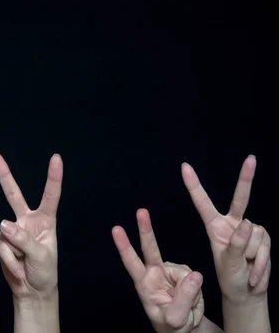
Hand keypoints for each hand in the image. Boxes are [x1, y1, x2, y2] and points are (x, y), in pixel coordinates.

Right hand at [0, 151, 61, 299]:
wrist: (32, 291)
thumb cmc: (44, 272)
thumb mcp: (41, 256)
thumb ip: (23, 239)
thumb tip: (2, 223)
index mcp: (46, 221)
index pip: (50, 196)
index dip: (53, 177)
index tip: (56, 158)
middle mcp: (28, 221)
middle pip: (14, 194)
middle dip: (3, 174)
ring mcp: (13, 231)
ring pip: (4, 231)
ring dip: (14, 252)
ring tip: (24, 265)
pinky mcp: (2, 241)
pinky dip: (8, 259)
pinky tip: (17, 267)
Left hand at [112, 209, 204, 332]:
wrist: (184, 328)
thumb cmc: (173, 326)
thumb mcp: (176, 318)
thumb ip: (184, 298)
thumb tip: (195, 274)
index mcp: (144, 285)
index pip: (132, 263)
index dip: (124, 247)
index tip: (116, 230)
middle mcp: (154, 274)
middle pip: (150, 249)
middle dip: (145, 229)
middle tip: (141, 211)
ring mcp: (169, 272)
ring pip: (184, 272)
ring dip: (190, 290)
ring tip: (185, 305)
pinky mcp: (184, 274)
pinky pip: (195, 277)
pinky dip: (196, 289)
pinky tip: (191, 299)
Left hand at [182, 156, 270, 303]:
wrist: (247, 291)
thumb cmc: (231, 277)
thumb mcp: (228, 264)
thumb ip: (236, 246)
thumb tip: (247, 224)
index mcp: (214, 227)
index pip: (203, 203)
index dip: (194, 185)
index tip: (184, 167)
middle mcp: (232, 223)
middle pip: (240, 199)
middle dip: (246, 178)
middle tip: (251, 158)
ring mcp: (250, 229)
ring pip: (254, 236)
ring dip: (252, 258)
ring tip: (245, 268)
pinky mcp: (263, 237)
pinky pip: (265, 246)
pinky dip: (261, 265)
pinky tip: (255, 274)